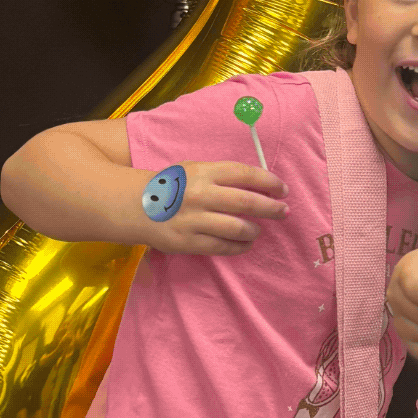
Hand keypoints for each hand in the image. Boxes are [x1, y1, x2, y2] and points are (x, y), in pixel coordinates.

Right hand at [144, 161, 287, 255]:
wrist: (133, 205)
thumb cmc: (172, 186)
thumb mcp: (194, 170)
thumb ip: (223, 176)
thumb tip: (262, 185)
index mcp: (203, 172)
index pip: (245, 174)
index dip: (270, 182)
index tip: (283, 190)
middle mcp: (200, 194)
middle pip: (248, 202)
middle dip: (272, 208)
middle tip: (283, 212)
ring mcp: (194, 220)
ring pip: (239, 228)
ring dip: (255, 230)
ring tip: (257, 230)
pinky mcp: (188, 242)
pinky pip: (223, 247)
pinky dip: (240, 246)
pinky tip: (245, 244)